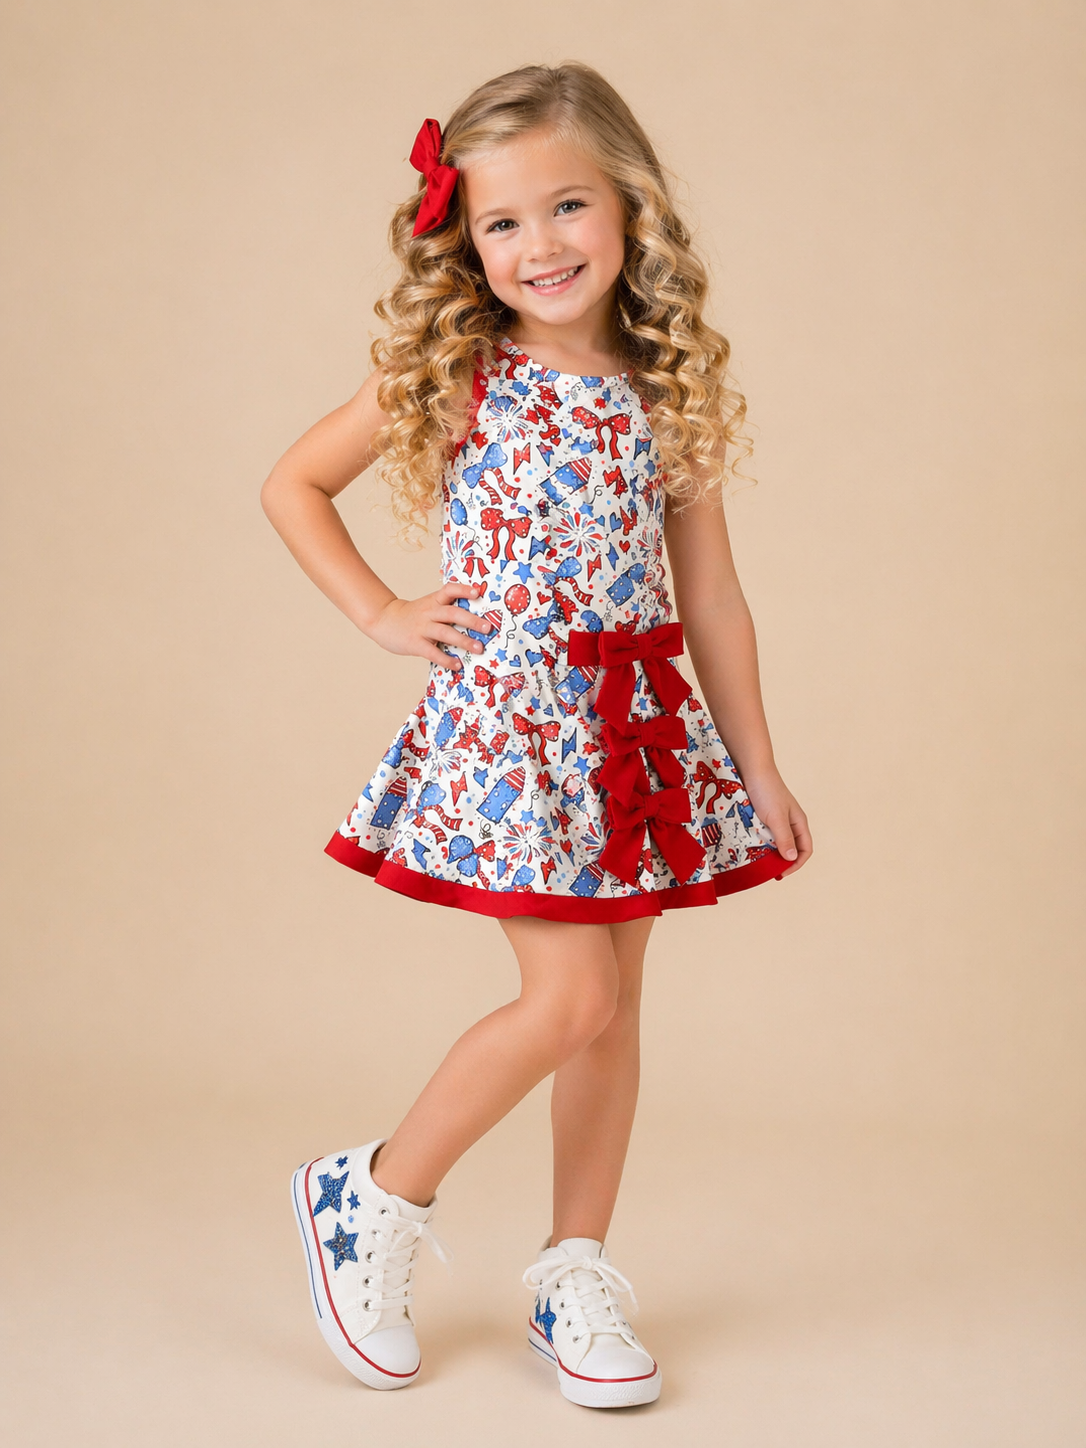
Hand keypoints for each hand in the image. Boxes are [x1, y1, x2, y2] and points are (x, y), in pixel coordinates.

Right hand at [367, 580, 495, 670]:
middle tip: (488, 628)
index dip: (463, 590)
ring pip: (445, 632)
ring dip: (464, 641)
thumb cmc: (411, 616)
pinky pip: (433, 652)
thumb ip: (446, 610)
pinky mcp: (415, 643)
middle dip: (472, 621)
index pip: (449, 590)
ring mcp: (422, 628)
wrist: (383, 620)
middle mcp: (429, 613)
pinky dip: (446, 659)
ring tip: (479, 648)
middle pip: (452, 613)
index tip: (477, 593)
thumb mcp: (428, 606)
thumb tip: (474, 621)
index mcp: (434, 601)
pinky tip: (457, 664)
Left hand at [740, 768, 811, 875]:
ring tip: (758, 862)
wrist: (751, 769)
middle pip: (791, 848)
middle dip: (782, 861)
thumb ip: (784, 838)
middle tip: (768, 872)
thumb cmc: (766, 790)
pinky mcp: (762, 816)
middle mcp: (789, 822)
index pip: (805, 849)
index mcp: (798, 822)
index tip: (781, 873)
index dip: (796, 864)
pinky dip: (759, 843)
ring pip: (776, 842)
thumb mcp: (776, 817)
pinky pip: (764, 834)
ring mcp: (775, 819)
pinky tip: (750, 847)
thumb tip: (792, 859)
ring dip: (769, 853)